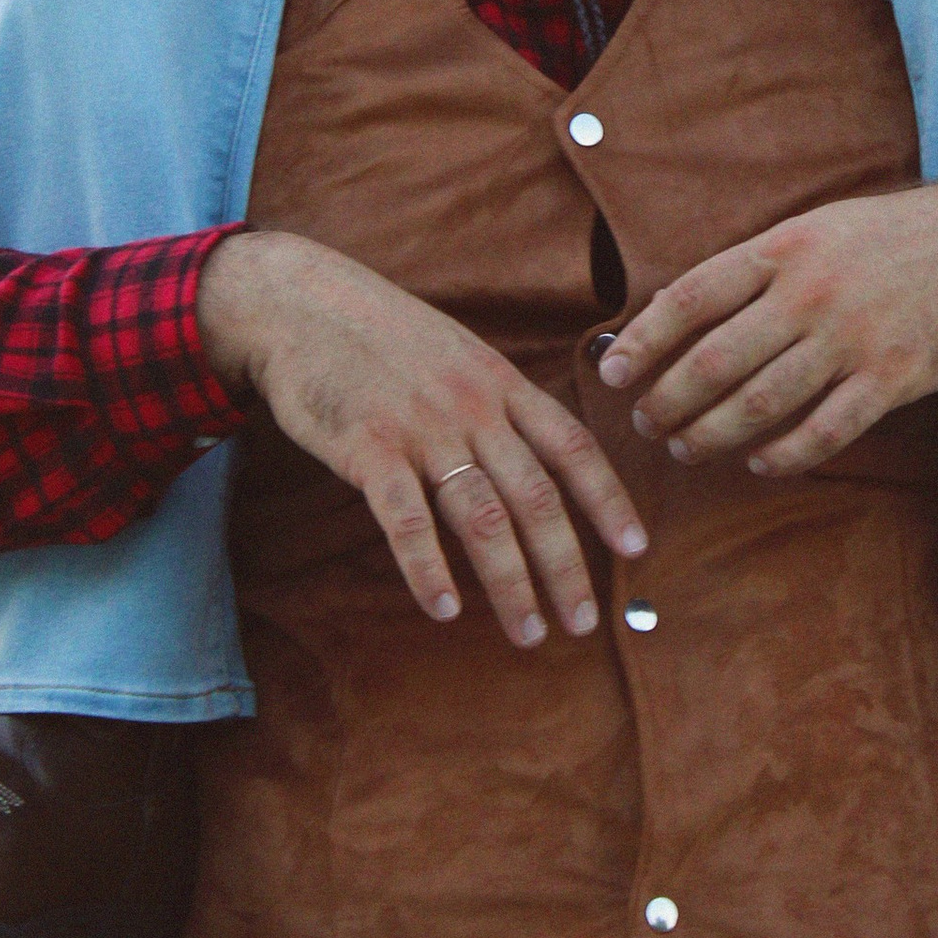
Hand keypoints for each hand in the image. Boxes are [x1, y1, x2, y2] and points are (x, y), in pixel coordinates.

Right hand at [197, 231, 648, 644]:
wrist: (301, 303)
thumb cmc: (381, 336)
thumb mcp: (458, 354)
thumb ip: (495, 404)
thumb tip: (532, 460)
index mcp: (502, 384)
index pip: (573, 448)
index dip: (609, 501)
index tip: (637, 549)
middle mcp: (474, 408)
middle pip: (536, 498)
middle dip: (565, 567)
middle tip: (584, 622)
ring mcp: (423, 428)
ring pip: (482, 518)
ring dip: (510, 583)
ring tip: (529, 633)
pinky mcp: (369, 448)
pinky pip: (407, 520)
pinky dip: (428, 568)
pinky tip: (444, 608)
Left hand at [596, 182, 937, 477]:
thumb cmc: (886, 239)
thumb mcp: (814, 228)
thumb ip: (751, 269)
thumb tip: (672, 308)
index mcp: (782, 249)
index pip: (691, 299)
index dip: (643, 341)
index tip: (612, 374)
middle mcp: (810, 294)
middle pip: (714, 362)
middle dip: (668, 401)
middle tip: (646, 423)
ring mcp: (850, 340)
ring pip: (759, 404)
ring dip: (711, 435)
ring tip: (684, 448)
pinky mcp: (890, 379)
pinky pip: (823, 432)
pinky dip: (783, 455)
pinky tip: (758, 462)